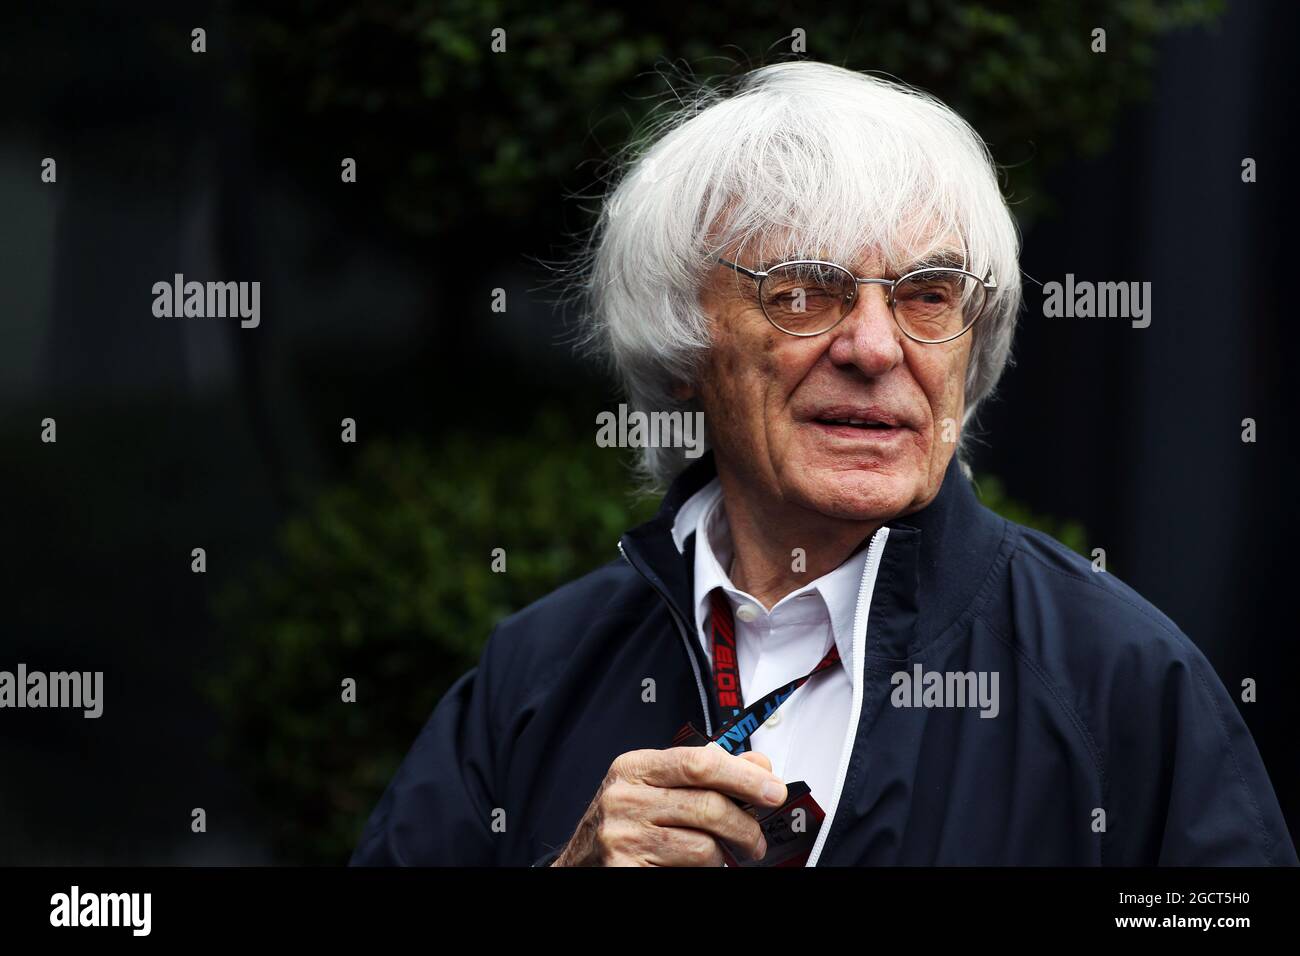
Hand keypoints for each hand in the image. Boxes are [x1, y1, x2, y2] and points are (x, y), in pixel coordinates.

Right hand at [552, 743, 786, 865]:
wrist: (581, 862)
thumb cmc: (627, 821)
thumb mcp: (659, 786)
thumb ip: (707, 772)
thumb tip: (759, 765)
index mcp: (635, 767)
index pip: (700, 762)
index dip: (744, 776)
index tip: (774, 790)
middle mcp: (624, 798)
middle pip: (707, 806)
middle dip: (745, 825)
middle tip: (758, 838)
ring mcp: (622, 837)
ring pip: (703, 845)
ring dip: (724, 855)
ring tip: (723, 855)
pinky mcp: (626, 870)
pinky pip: (689, 871)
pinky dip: (706, 871)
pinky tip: (699, 866)